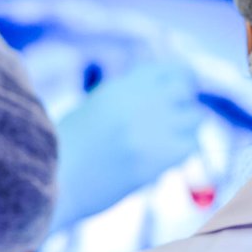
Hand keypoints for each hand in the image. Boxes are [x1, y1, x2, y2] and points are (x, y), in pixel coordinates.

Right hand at [51, 59, 204, 227]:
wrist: (55, 182)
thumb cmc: (67, 150)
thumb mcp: (97, 109)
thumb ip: (129, 100)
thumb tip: (163, 99)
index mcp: (123, 86)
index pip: (170, 69)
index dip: (181, 79)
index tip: (182, 90)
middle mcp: (142, 100)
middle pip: (186, 89)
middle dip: (186, 101)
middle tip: (179, 118)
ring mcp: (154, 128)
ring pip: (196, 117)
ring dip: (188, 127)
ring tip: (170, 140)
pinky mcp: (159, 157)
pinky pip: (191, 146)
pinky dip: (183, 151)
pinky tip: (165, 158)